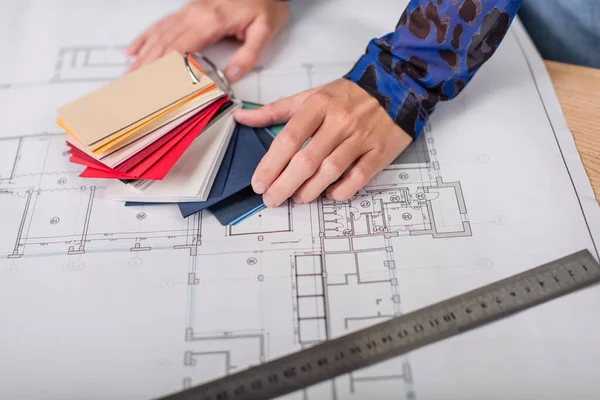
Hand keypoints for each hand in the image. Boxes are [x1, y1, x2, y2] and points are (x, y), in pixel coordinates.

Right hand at [125, 0, 288, 81]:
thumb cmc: (264, 6)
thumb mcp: (264, 32)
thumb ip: (248, 55)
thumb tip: (231, 76)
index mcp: (211, 21)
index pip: (181, 49)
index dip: (164, 69)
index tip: (154, 85)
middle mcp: (195, 14)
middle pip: (164, 44)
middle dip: (147, 66)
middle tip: (133, 86)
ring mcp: (189, 10)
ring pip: (158, 34)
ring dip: (143, 56)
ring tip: (130, 74)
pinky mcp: (189, 9)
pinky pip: (162, 23)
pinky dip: (145, 37)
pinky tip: (134, 49)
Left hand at [234, 79, 412, 206]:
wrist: (397, 86)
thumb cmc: (349, 96)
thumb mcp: (311, 95)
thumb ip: (276, 110)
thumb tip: (242, 117)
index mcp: (320, 104)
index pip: (289, 138)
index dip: (270, 164)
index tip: (258, 183)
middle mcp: (340, 121)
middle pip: (307, 160)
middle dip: (284, 184)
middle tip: (271, 199)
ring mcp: (362, 137)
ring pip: (331, 171)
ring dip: (309, 191)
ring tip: (296, 198)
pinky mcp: (380, 152)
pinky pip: (358, 178)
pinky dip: (340, 191)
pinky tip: (328, 194)